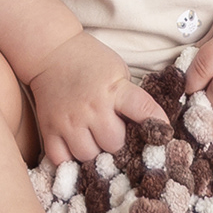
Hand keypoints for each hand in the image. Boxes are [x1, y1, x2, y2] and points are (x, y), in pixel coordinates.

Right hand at [28, 34, 168, 166]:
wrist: (51, 52)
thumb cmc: (90, 61)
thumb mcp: (118, 71)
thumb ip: (129, 98)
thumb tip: (144, 128)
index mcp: (114, 89)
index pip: (143, 109)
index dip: (157, 123)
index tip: (164, 134)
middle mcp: (92, 107)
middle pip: (114, 144)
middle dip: (119, 142)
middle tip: (115, 135)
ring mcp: (69, 121)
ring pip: (89, 156)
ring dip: (95, 152)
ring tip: (94, 141)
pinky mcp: (49, 129)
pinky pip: (61, 160)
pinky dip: (69, 160)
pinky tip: (75, 148)